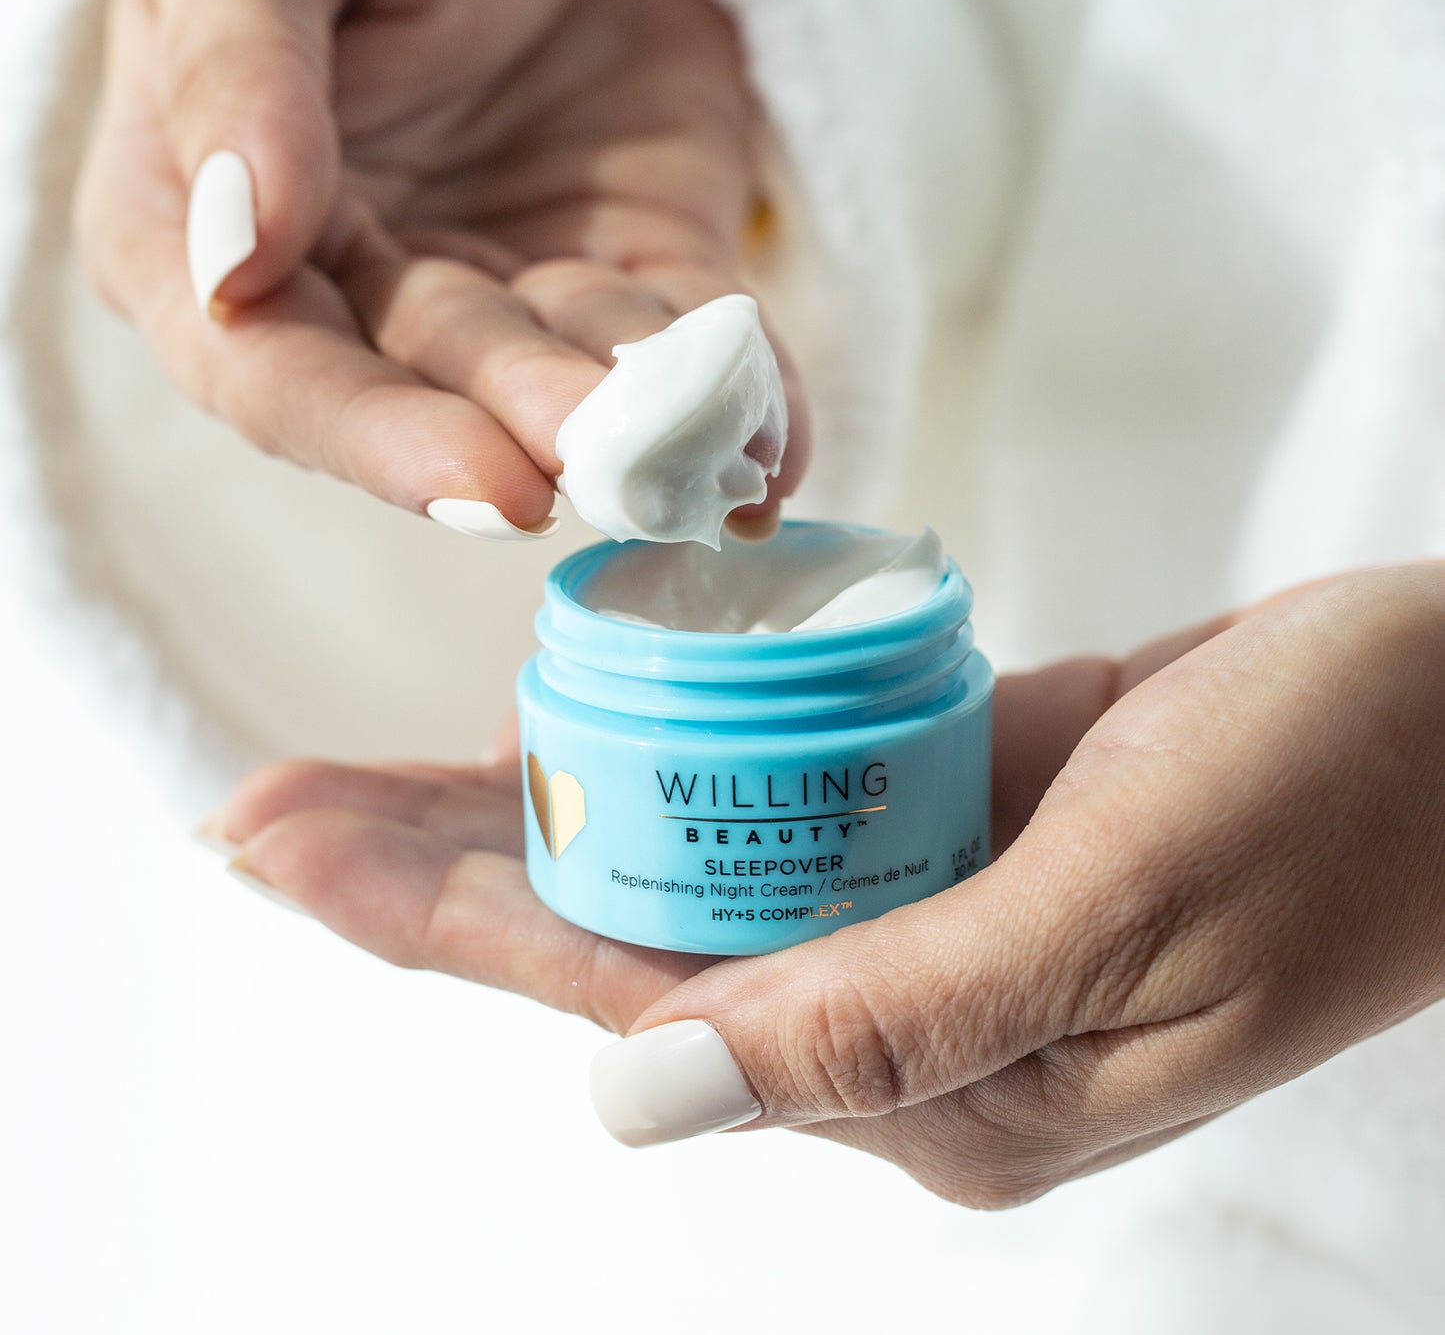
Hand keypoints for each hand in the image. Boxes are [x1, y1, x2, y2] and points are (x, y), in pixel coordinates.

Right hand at [76, 0, 807, 535]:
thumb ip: (232, 70)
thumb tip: (238, 262)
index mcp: (216, 230)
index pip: (275, 375)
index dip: (376, 440)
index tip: (484, 480)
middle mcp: (359, 290)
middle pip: (438, 393)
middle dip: (535, 429)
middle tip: (618, 463)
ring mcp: (503, 290)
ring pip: (571, 380)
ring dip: (645, 425)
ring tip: (716, 457)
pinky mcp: (629, 267)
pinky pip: (684, 347)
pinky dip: (738, 399)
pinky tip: (777, 454)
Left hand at [204, 564, 1444, 1201]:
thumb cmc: (1341, 803)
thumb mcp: (1128, 907)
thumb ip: (893, 1017)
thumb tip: (631, 1095)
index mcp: (930, 1081)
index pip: (625, 995)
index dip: (438, 922)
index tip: (280, 853)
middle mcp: (898, 1010)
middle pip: (610, 937)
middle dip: (423, 877)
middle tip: (254, 814)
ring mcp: (918, 904)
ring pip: (670, 863)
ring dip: (521, 816)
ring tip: (356, 783)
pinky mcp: (946, 809)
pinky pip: (761, 792)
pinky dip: (657, 758)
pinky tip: (567, 721)